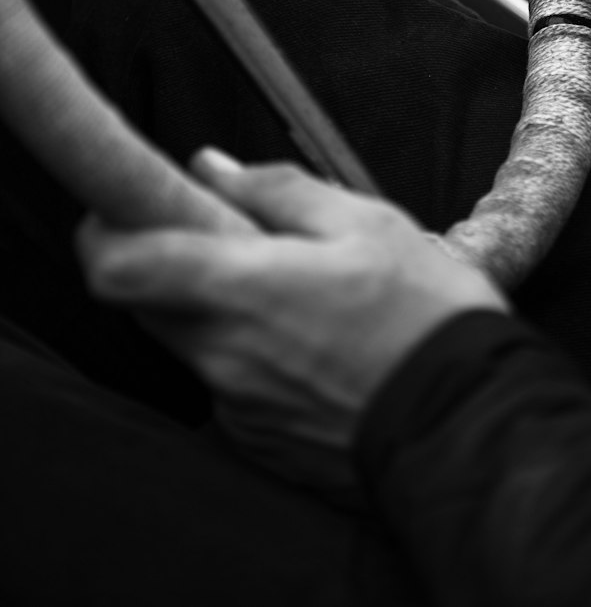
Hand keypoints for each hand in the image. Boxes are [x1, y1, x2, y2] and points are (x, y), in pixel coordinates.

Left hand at [78, 148, 506, 499]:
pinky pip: (230, 385)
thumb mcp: (367, 222)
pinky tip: (315, 347)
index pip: (118, 266)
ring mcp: (237, 405)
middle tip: (232, 243)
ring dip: (218, 313)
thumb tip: (215, 169)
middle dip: (170, 266)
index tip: (126, 210)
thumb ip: (278, 191)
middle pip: (146, 304)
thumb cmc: (426, 317)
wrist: (466, 422)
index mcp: (242, 289)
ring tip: (294, 297)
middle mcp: (223, 354)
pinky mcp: (258, 440)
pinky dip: (252, 358)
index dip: (104, 233)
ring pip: (192, 344)